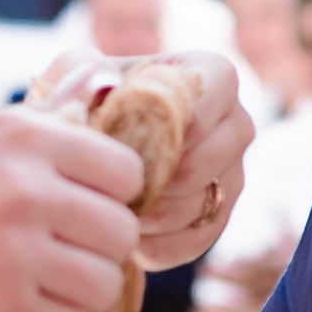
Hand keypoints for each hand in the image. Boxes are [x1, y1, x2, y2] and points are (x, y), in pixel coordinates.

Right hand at [0, 110, 142, 311]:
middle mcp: (26, 185)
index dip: (108, 202)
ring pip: (107, 287)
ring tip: (39, 301)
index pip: (124, 171)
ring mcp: (17, 248)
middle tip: (58, 269)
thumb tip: (87, 114)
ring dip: (81, 303)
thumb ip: (21, 140)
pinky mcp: (2, 310)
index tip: (80, 222)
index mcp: (19, 134)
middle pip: (122, 233)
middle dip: (96, 255)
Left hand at [35, 48, 256, 268]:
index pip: (204, 102)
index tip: (120, 140)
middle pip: (198, 164)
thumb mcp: (75, 71)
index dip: (159, 127)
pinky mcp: (219, 218)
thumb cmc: (90, 99)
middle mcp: (236, 125)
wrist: (94, 146)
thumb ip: (80, 68)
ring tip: (105, 206)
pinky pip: (192, 242)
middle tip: (100, 184)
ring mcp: (233, 175)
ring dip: (143, 213)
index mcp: (214, 75)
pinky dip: (152, 243)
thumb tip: (100, 84)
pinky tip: (121, 230)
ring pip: (194, 207)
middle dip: (143, 178)